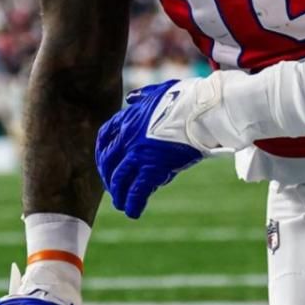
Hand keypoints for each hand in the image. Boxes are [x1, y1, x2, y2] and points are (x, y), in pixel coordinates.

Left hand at [94, 79, 210, 218]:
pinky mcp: (153, 168)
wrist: (201, 111)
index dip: (103, 153)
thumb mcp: (158, 91)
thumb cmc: (187, 99)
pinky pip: (137, 191)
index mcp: (129, 118)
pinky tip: (133, 213)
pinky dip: (133, 204)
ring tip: (121, 205)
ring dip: (119, 195)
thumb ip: (143, 97)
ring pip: (120, 180)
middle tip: (114, 189)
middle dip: (109, 178)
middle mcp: (128, 137)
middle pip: (109, 163)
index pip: (105, 137)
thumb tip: (131, 98)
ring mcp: (139, 154)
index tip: (106, 163)